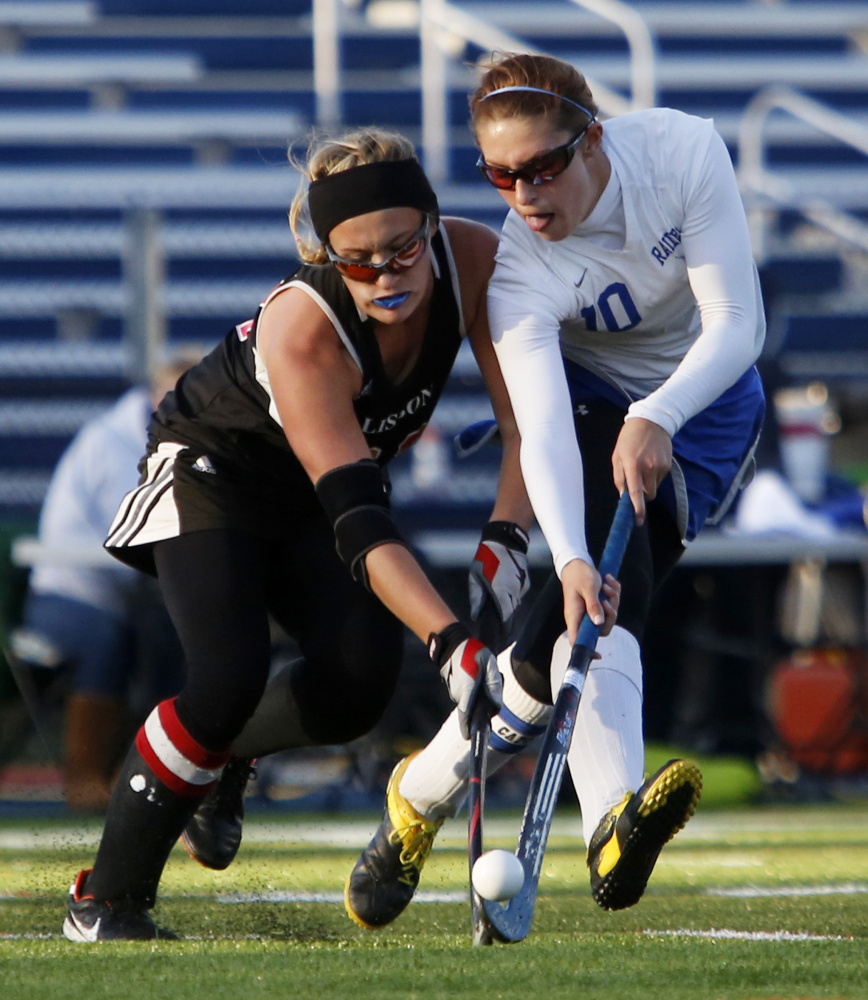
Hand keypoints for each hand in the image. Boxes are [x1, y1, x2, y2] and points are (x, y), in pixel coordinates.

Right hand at [428, 623, 501, 738]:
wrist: (453, 641)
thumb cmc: (472, 651)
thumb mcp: (489, 664)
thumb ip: (494, 685)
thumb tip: (496, 705)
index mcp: (466, 690)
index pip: (465, 714)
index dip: (467, 727)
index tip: (469, 738)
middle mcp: (457, 693)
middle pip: (472, 708)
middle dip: (483, 705)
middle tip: (491, 685)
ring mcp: (454, 689)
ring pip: (469, 700)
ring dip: (479, 694)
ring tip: (484, 674)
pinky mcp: (453, 685)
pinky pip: (466, 693)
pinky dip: (473, 689)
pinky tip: (477, 674)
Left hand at [468, 521, 529, 650]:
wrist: (505, 541)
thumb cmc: (487, 558)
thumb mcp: (476, 577)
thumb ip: (477, 597)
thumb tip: (476, 615)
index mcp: (501, 592)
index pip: (504, 619)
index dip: (502, 632)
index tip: (498, 642)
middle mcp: (513, 592)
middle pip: (511, 615)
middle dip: (505, 626)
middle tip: (498, 635)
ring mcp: (521, 587)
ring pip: (515, 605)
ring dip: (508, 612)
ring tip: (500, 621)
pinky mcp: (524, 582)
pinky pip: (517, 595)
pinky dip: (511, 599)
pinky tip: (504, 598)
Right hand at [559, 561, 621, 645]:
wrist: (576, 562)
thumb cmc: (580, 574)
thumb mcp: (589, 587)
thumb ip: (593, 605)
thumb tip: (599, 623)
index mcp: (575, 615)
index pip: (577, 640)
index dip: (586, 650)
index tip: (599, 655)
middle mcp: (581, 616)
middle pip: (600, 629)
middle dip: (611, 615)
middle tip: (608, 600)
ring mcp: (589, 611)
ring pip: (607, 616)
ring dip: (613, 601)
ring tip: (608, 584)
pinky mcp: (595, 604)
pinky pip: (609, 606)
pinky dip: (613, 594)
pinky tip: (610, 581)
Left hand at [611, 417, 671, 525]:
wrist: (651, 421)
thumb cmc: (629, 439)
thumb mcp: (617, 456)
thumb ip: (619, 477)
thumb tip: (624, 496)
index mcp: (632, 465)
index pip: (636, 493)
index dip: (637, 509)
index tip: (638, 521)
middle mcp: (648, 467)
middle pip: (648, 495)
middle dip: (642, 495)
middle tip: (636, 484)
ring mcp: (660, 466)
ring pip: (654, 487)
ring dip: (647, 483)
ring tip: (642, 466)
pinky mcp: (667, 465)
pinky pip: (660, 479)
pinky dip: (654, 476)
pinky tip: (650, 461)